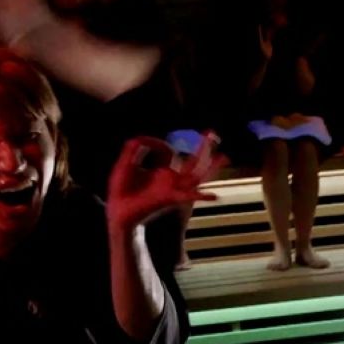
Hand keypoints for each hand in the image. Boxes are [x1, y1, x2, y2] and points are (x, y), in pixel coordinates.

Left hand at [107, 134, 223, 228]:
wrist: (118, 211)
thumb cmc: (121, 191)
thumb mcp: (125, 164)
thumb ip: (133, 148)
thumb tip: (145, 139)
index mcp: (160, 172)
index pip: (170, 153)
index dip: (159, 143)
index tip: (146, 142)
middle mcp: (170, 179)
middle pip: (192, 161)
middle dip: (203, 147)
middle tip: (212, 133)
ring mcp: (172, 188)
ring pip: (196, 175)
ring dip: (211, 167)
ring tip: (225, 156)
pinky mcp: (170, 197)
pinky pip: (189, 196)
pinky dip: (202, 197)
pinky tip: (214, 197)